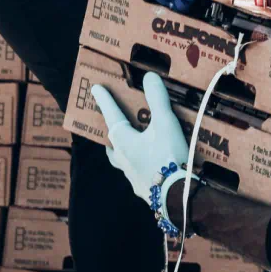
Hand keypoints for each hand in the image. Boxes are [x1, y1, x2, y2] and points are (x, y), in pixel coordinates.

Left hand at [92, 72, 188, 205]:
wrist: (175, 196)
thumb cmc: (168, 156)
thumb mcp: (165, 123)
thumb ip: (157, 99)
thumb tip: (149, 76)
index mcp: (123, 140)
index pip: (111, 114)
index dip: (104, 100)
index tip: (95, 88)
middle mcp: (122, 157)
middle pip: (112, 141)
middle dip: (112, 131)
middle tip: (115, 123)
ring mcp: (131, 175)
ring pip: (121, 159)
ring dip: (122, 150)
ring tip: (131, 145)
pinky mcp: (142, 188)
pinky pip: (136, 173)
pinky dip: (140, 165)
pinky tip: (150, 166)